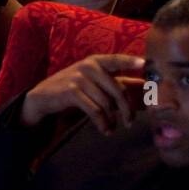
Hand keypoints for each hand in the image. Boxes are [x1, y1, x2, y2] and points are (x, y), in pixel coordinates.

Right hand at [20, 53, 145, 131]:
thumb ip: (113, 81)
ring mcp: (79, 78)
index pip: (117, 59)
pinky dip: (102, 123)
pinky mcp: (71, 92)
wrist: (44, 96)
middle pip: (117, 90)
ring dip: (112, 120)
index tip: (145, 63)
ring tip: (112, 128)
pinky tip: (105, 130)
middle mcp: (88, 66)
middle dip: (126, 109)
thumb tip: (142, 85)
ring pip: (106, 102)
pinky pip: (94, 110)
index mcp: (96, 61)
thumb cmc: (74, 88)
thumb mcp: (92, 80)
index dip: (130, 61)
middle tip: (130, 122)